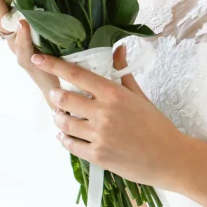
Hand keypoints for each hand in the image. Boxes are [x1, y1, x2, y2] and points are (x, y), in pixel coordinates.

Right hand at [0, 0, 58, 105]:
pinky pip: (23, 45)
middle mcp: (8, 36)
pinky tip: (23, 22)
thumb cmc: (50, 54)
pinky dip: (23, 34)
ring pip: (2, 24)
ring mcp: (16, 48)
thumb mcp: (41, 28)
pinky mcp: (28, 61)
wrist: (54, 86)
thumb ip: (37, 10)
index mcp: (10, 26)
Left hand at [33, 43, 189, 192]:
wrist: (169, 158)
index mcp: (113, 94)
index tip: (38, 58)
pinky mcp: (97, 156)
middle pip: (64, 99)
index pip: (76, 74)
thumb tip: (118, 48)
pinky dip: (64, 138)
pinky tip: (65, 135)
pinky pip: (70, 145)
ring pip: (64, 123)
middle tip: (56, 96)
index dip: (53, 65)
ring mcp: (99, 136)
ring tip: (60, 115)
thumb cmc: (156, 125)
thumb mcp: (139, 95)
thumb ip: (122, 72)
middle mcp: (103, 113)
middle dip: (55, 96)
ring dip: (58, 118)